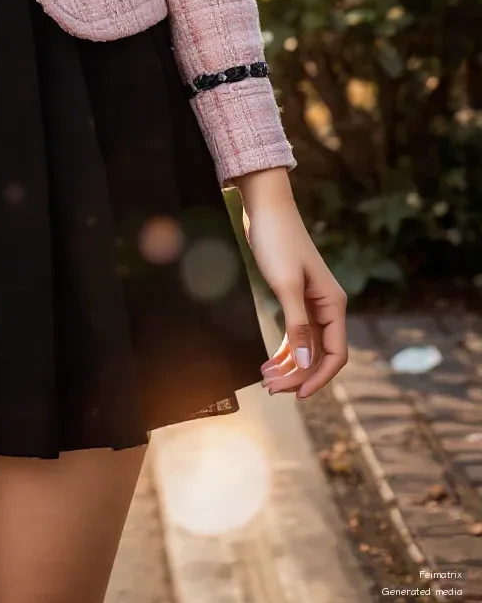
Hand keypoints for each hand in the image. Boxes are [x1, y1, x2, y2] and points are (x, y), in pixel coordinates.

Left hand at [238, 176, 348, 399]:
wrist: (266, 207)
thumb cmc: (277, 241)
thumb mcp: (286, 285)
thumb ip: (296, 325)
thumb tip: (306, 362)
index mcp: (333, 304)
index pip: (336, 354)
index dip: (320, 378)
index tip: (298, 395)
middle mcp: (327, 306)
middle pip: (319, 354)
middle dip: (298, 375)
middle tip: (271, 389)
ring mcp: (311, 303)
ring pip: (306, 346)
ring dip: (289, 366)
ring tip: (265, 381)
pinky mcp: (295, 297)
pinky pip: (295, 333)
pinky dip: (284, 350)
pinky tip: (268, 363)